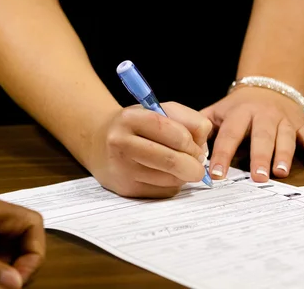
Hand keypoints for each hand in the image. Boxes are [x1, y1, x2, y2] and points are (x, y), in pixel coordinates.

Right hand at [88, 102, 212, 197]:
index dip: (191, 143)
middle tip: (198, 165)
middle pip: (171, 160)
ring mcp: (121, 169)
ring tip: (178, 166)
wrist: (99, 144)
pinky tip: (163, 175)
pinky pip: (163, 192)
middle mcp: (121, 143)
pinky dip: (172, 185)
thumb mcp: (158, 111)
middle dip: (193, 165)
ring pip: (170, 179)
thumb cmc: (135, 126)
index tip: (196, 147)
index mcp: (129, 118)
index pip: (173, 132)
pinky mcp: (126, 189)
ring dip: (183, 176)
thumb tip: (204, 144)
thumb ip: (187, 119)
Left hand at [202, 86, 303, 181]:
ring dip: (284, 155)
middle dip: (259, 157)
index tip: (217, 174)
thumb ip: (201, 127)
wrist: (266, 85)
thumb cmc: (236, 107)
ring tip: (280, 173)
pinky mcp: (300, 125)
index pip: (229, 135)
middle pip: (261, 137)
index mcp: (239, 113)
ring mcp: (283, 120)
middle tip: (257, 178)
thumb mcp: (216, 111)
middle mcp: (263, 116)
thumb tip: (186, 148)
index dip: (222, 154)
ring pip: (285, 138)